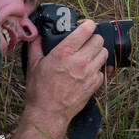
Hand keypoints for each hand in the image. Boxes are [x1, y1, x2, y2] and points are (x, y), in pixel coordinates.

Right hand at [23, 19, 108, 135]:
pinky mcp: (95, 84)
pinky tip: (88, 72)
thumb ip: (35, 47)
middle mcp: (79, 61)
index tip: (87, 25)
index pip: (86, 30)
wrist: (48, 112)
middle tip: (87, 42)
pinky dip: (98, 69)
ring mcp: (89, 73)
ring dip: (98, 52)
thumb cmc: (39, 90)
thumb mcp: (33, 65)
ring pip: (104, 53)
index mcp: (64, 52)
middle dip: (93, 39)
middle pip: (99, 40)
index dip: (89, 25)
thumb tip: (35, 35)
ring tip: (89, 56)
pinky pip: (103, 71)